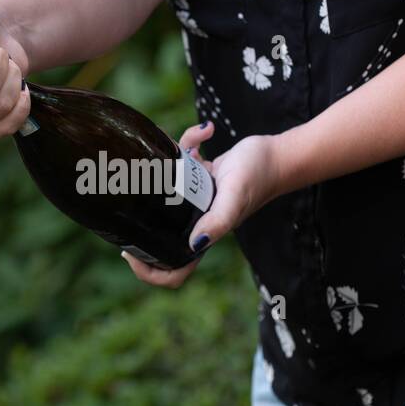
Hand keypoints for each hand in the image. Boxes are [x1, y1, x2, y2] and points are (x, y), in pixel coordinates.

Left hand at [122, 123, 281, 287]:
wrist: (277, 154)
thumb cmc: (258, 176)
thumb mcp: (234, 198)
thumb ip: (217, 222)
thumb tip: (193, 244)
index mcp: (203, 235)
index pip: (174, 271)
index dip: (149, 271)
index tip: (130, 252)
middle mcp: (196, 221)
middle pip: (160, 238)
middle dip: (140, 222)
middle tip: (127, 205)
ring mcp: (197, 200)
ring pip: (165, 195)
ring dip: (159, 172)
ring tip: (159, 154)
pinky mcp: (201, 177)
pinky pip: (183, 163)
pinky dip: (189, 142)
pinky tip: (203, 134)